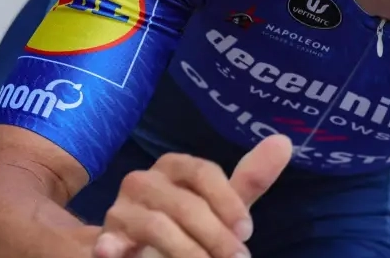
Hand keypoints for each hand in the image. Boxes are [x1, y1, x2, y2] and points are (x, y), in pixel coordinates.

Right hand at [93, 135, 292, 257]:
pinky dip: (112, 247)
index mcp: (175, 166)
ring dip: (189, 253)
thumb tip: (284, 141)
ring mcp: (121, 209)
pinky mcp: (105, 239)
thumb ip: (249, 180)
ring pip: (158, 226)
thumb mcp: (221, 206)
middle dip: (216, 237)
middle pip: (185, 203)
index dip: (228, 203)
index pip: (204, 172)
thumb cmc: (187, 225)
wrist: (138, 251)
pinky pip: (109, 242)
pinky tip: (114, 252)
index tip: (246, 232)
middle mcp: (144, 180)